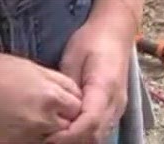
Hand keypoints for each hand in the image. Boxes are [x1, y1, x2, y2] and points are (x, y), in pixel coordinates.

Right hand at [0, 48, 82, 143]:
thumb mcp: (34, 68)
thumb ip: (58, 83)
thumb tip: (74, 94)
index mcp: (51, 96)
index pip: (78, 109)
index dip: (72, 107)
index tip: (65, 105)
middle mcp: (42, 119)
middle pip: (68, 129)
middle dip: (64, 122)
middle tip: (52, 116)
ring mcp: (26, 136)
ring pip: (51, 141)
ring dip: (48, 134)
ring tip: (33, 121)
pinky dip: (31, 140)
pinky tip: (21, 129)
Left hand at [46, 11, 135, 142]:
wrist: (115, 31)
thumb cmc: (92, 40)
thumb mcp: (73, 59)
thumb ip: (67, 87)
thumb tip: (55, 111)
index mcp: (105, 87)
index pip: (89, 122)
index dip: (69, 136)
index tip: (47, 138)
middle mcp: (116, 102)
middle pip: (96, 135)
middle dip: (71, 142)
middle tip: (45, 140)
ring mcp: (118, 107)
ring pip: (100, 136)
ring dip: (79, 141)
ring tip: (54, 137)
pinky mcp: (115, 109)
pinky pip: (101, 130)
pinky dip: (85, 137)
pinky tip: (67, 133)